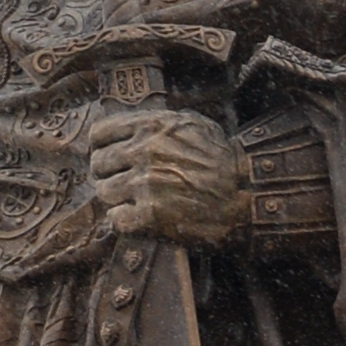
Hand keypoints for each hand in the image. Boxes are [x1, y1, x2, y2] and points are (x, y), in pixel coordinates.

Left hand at [90, 107, 252, 246]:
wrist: (246, 196)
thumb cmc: (222, 161)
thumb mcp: (194, 125)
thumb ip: (159, 123)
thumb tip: (129, 127)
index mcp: (151, 126)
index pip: (100, 134)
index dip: (103, 148)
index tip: (111, 158)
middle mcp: (144, 151)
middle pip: (99, 165)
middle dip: (111, 175)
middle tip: (127, 184)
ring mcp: (145, 184)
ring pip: (105, 193)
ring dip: (119, 199)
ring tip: (137, 202)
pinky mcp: (150, 215)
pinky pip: (117, 219)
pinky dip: (127, 221)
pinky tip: (143, 218)